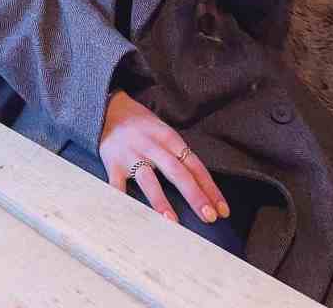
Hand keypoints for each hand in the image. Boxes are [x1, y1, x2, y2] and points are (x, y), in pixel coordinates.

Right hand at [100, 91, 229, 223]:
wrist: (110, 109)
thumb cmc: (143, 127)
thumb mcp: (165, 133)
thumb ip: (180, 156)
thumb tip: (203, 187)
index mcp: (169, 138)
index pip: (195, 165)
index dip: (209, 188)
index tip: (222, 210)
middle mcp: (152, 146)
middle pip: (177, 172)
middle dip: (194, 195)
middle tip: (209, 217)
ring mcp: (131, 154)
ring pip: (148, 179)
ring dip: (161, 201)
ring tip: (173, 222)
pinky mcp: (113, 163)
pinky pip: (117, 184)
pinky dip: (122, 200)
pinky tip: (129, 216)